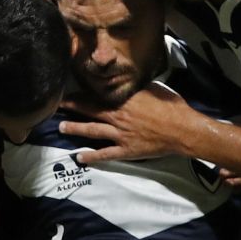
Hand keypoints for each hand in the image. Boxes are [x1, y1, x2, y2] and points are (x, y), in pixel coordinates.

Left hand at [59, 81, 199, 164]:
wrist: (183, 130)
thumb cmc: (172, 107)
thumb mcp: (154, 89)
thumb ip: (137, 87)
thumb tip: (128, 82)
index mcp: (124, 99)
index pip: (98, 94)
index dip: (83, 92)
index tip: (71, 90)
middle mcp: (118, 116)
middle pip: (90, 110)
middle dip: (72, 106)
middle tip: (57, 105)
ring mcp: (120, 134)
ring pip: (92, 130)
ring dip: (75, 128)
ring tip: (62, 127)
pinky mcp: (126, 150)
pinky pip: (105, 154)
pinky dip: (92, 156)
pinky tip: (80, 157)